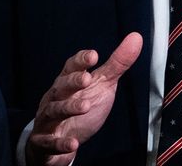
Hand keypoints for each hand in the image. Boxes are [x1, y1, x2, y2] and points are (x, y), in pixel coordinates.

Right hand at [27, 32, 142, 165]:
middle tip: (87, 79)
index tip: (93, 55)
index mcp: (68, 81)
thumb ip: (117, 63)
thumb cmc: (80, 107)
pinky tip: (73, 143)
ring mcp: (49, 119)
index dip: (81, 60)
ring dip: (68, 108)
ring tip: (85, 106)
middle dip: (73, 81)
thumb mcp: (102, 84)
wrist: (58, 141)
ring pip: (54, 111)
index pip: (71, 67)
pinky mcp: (45, 141)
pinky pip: (49, 142)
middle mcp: (56, 98)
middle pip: (61, 86)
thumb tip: (136, 38)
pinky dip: (60, 143)